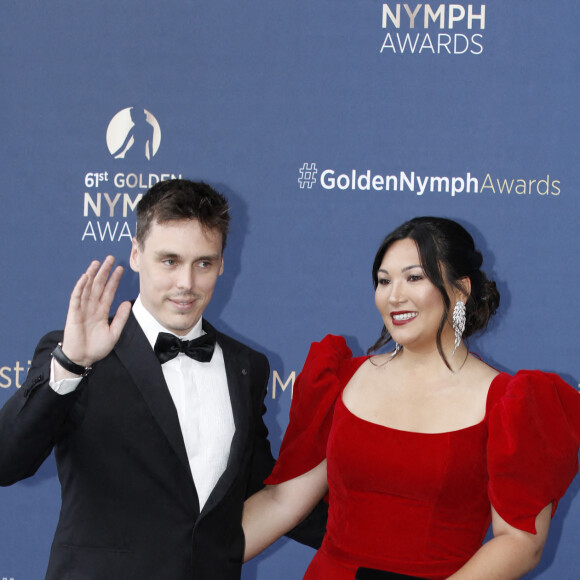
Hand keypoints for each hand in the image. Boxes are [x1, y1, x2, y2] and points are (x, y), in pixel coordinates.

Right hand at [57, 256, 131, 375]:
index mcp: (101, 311)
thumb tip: (127, 302)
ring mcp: (82, 309)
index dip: (114, 280)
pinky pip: (76, 298)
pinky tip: (85, 277)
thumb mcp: (114, 332)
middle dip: (104, 272)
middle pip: (99, 285)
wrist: (82, 359)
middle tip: (111, 258)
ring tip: (97, 262)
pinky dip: (80, 287)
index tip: (120, 269)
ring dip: (92, 275)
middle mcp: (92, 307)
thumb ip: (120, 317)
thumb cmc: (96, 348)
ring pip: (87, 288)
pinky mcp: (73, 314)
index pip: (109, 291)